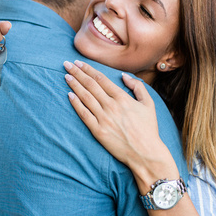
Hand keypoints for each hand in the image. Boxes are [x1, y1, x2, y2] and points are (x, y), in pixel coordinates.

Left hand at [63, 60, 176, 184]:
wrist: (145, 153)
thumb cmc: (148, 129)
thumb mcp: (149, 104)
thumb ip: (138, 87)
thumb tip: (123, 76)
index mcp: (123, 98)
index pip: (101, 79)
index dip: (88, 69)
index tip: (79, 63)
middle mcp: (111, 106)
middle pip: (90, 85)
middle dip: (77, 73)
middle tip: (67, 64)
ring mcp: (104, 119)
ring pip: (85, 97)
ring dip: (74, 85)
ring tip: (66, 76)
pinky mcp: (98, 131)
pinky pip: (84, 114)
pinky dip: (76, 104)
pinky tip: (69, 95)